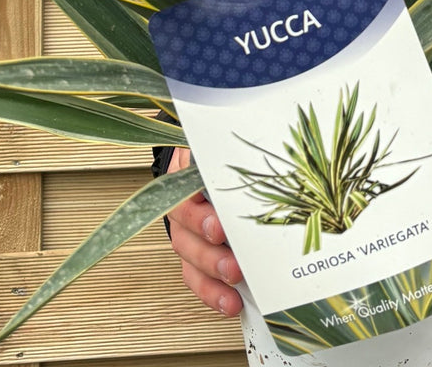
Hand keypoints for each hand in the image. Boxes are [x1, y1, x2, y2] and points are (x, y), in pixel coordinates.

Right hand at [166, 146, 243, 315]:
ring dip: (213, 276)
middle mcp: (182, 208)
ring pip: (191, 258)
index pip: (185, 195)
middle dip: (211, 251)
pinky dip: (212, 294)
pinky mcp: (195, 256)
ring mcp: (187, 234)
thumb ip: (228, 143)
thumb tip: (248, 129)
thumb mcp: (216, 144)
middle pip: (188, 233)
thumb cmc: (214, 156)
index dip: (200, 215)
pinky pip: (196, 278)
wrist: (202, 164)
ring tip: (234, 284)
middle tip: (234, 262)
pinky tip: (230, 302)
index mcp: (186, 176)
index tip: (219, 227)